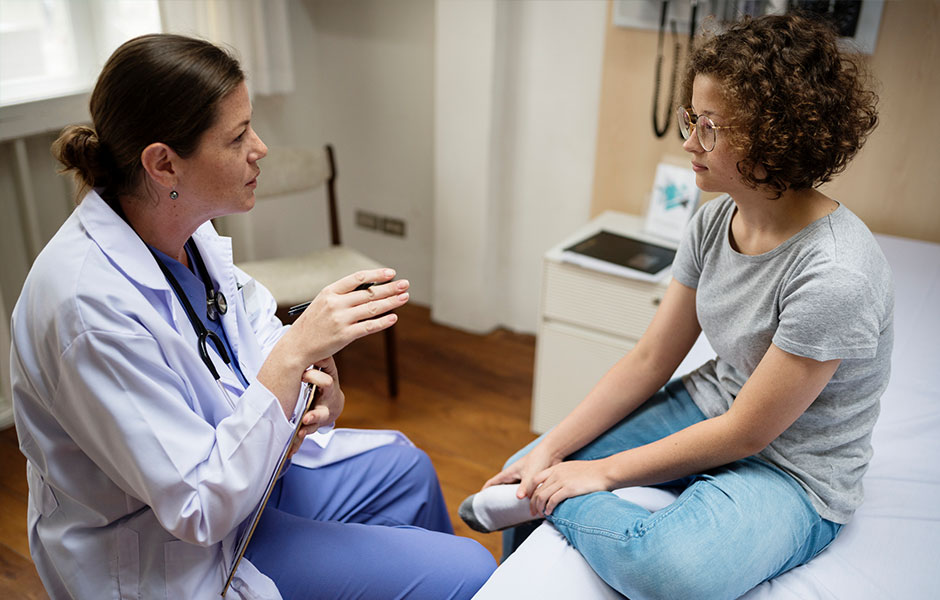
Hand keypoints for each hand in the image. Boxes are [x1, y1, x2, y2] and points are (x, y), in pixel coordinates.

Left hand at [285, 357, 343, 459]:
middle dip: (314, 415)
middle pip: (322, 412)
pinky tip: (289, 451)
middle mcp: (325, 406)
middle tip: (306, 417)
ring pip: (313, 428)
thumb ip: (322, 359)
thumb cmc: (326, 382)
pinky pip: (305, 437)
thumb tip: (315, 340)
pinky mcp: (311, 427)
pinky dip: (297, 444)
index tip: (303, 374)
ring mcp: (319, 419)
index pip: (325, 382)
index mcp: (329, 389)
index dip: (314, 377)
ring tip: (299, 434)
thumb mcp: (327, 369)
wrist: (333, 404)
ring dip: (306, 431)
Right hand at [289, 268, 408, 364]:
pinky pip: (368, 327)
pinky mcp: (344, 335)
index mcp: (329, 292)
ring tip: (404, 297)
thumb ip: (343, 296)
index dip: (376, 275)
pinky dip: (383, 322)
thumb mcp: (323, 303)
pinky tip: (393, 317)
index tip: (391, 273)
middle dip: (390, 288)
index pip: (357, 278)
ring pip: (372, 308)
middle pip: (368, 293)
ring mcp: (340, 319)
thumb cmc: (313, 323)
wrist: (297, 345)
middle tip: (405, 284)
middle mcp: (335, 304)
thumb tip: (370, 290)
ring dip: (391, 302)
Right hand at [482, 446, 560, 515]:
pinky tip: (527, 507)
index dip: (485, 491)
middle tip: (496, 512)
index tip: (480, 501)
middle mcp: (514, 476)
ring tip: (511, 513)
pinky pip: (524, 492)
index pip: (492, 482)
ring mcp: (522, 479)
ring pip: (513, 491)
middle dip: (498, 499)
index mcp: (509, 473)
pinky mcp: (531, 481)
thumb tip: (518, 498)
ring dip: (512, 500)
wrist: (552, 452)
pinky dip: (523, 499)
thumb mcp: (530, 474)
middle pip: (501, 489)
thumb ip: (524, 486)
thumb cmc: (538, 460)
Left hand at [529, 459, 612, 516]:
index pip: (536, 479)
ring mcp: (562, 480)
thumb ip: (565, 475)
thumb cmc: (594, 472)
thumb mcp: (574, 469)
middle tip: (533, 511)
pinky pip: (552, 500)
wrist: (606, 471)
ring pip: (542, 496)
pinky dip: (549, 508)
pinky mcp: (569, 489)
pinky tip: (550, 513)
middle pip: (537, 489)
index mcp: (557, 468)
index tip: (530, 499)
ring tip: (540, 514)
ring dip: (539, 507)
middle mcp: (557, 473)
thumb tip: (561, 487)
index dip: (530, 490)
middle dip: (532, 502)